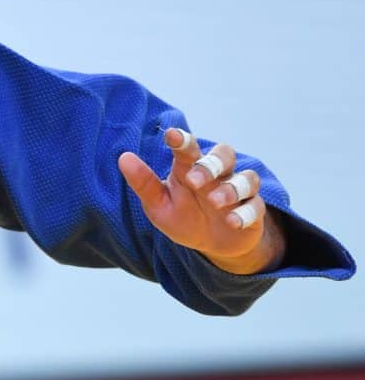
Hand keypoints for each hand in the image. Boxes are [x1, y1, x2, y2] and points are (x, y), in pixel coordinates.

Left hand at [118, 128, 285, 274]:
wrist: (211, 244)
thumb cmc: (182, 216)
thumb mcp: (158, 205)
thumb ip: (144, 183)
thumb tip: (124, 157)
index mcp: (190, 168)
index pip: (188, 149)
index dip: (181, 140)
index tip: (170, 135)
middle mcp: (218, 175)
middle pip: (224, 155)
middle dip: (211, 164)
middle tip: (193, 179)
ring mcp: (237, 191)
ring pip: (246, 178)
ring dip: (231, 188)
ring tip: (215, 202)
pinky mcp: (252, 211)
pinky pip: (256, 207)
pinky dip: (246, 213)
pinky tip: (233, 222)